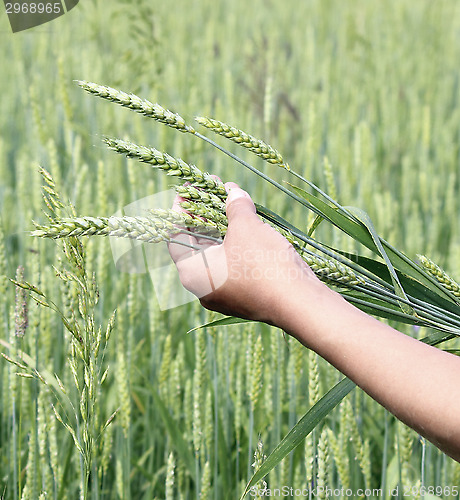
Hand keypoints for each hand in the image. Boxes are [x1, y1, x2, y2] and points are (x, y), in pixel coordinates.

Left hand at [168, 182, 323, 324]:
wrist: (299, 302)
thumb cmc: (264, 263)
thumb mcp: (246, 227)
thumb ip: (234, 206)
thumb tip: (232, 193)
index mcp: (192, 273)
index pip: (175, 235)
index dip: (180, 208)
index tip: (189, 189)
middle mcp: (203, 286)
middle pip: (197, 242)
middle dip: (205, 212)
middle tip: (213, 188)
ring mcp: (224, 291)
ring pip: (218, 251)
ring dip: (224, 224)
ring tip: (232, 198)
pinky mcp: (244, 293)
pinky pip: (233, 262)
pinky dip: (237, 241)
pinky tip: (247, 220)